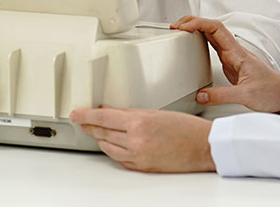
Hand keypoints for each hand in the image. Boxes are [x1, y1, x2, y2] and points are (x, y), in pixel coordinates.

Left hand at [69, 107, 213, 172]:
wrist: (203, 148)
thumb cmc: (187, 128)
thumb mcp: (157, 113)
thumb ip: (130, 113)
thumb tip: (111, 111)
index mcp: (139, 123)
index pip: (103, 118)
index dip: (86, 115)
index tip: (75, 113)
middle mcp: (136, 141)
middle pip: (103, 133)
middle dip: (90, 126)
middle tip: (81, 120)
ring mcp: (138, 157)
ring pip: (108, 147)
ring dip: (100, 138)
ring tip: (96, 131)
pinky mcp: (142, 167)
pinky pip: (119, 159)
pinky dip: (113, 150)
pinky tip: (112, 144)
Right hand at [171, 16, 279, 114]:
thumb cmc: (273, 92)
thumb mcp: (246, 96)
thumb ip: (222, 96)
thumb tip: (201, 94)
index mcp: (237, 54)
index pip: (215, 29)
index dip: (197, 24)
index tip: (182, 27)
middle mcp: (235, 52)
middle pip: (211, 28)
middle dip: (192, 22)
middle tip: (174, 27)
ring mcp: (233, 58)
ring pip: (212, 36)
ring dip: (196, 30)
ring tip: (180, 32)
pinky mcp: (232, 66)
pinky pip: (213, 48)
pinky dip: (201, 42)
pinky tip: (194, 46)